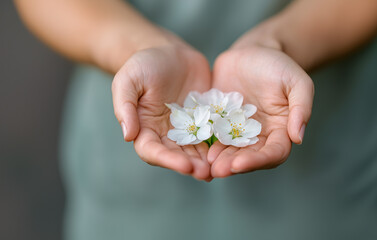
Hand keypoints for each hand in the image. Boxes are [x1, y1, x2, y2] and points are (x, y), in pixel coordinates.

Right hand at [112, 43, 212, 180]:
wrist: (169, 52)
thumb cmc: (144, 64)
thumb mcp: (128, 79)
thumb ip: (125, 106)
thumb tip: (128, 136)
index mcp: (145, 128)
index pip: (152, 150)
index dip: (167, 160)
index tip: (185, 166)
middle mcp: (165, 133)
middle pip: (176, 155)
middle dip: (191, 165)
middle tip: (207, 173)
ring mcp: (187, 128)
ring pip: (196, 149)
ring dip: (207, 160)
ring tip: (221, 167)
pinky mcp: (204, 120)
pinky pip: (212, 133)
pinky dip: (220, 143)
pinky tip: (232, 150)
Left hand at [208, 45, 313, 177]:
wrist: (253, 51)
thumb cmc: (279, 65)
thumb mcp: (297, 82)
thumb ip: (302, 108)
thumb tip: (298, 137)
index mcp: (281, 130)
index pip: (274, 153)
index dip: (258, 161)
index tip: (240, 164)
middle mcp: (259, 135)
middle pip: (249, 157)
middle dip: (234, 164)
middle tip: (217, 170)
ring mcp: (238, 129)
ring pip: (230, 150)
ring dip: (219, 159)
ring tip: (206, 163)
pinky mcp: (220, 120)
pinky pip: (213, 134)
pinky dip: (206, 142)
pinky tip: (195, 146)